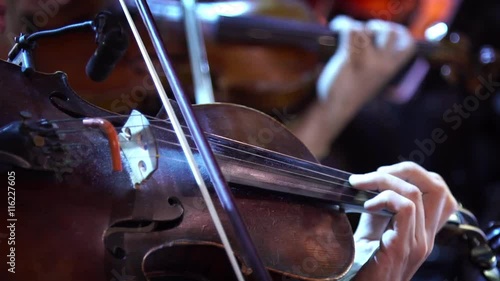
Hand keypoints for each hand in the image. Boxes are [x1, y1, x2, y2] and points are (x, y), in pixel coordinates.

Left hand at [317, 15, 415, 110]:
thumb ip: (382, 61)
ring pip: (367, 29)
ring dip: (357, 27)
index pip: (409, 45)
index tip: (386, 34)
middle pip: (390, 31)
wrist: (337, 107)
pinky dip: (342, 25)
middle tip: (365, 34)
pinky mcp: (349, 58)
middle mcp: (383, 64)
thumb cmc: (354, 92)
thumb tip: (377, 36)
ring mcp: (367, 61)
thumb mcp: (376, 78)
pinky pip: (350, 30)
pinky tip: (337, 28)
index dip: (400, 33)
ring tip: (349, 33)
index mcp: (392, 69)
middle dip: (378, 26)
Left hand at [348, 162, 458, 280]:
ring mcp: (417, 243)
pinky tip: (366, 206)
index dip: (415, 174)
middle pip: (437, 186)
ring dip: (385, 180)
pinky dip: (383, 198)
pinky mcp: (402, 248)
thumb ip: (380, 207)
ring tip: (362, 184)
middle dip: (406, 169)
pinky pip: (405, 208)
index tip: (384, 174)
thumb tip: (370, 180)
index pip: (439, 191)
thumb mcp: (374, 230)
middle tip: (375, 173)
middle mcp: (426, 237)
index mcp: (423, 231)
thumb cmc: (361, 263)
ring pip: (416, 192)